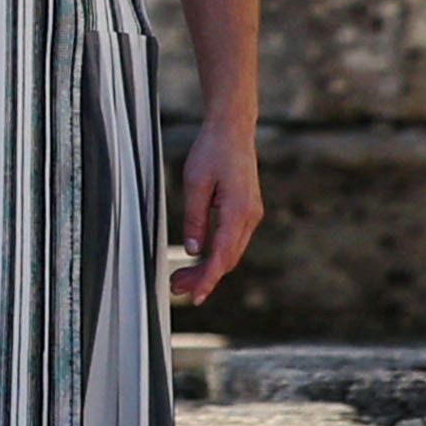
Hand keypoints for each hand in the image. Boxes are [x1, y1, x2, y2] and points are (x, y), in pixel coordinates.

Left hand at [170, 116, 261, 305]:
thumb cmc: (212, 152)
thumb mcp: (195, 184)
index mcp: (238, 211)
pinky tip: (197, 259)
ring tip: (180, 278)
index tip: (194, 296)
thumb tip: (191, 250)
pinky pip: (232, 240)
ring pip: (231, 252)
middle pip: (227, 259)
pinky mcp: (246, 211)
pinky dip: (215, 253)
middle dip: (203, 277)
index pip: (222, 256)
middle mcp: (250, 217)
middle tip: (175, 288)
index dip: (207, 279)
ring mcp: (251, 214)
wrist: (233, 130)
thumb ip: (195, 219)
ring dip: (208, 267)